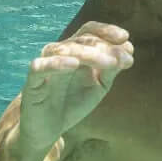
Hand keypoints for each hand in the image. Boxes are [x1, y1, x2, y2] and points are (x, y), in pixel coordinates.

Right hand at [17, 23, 133, 152]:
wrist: (49, 130)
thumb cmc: (73, 102)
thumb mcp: (99, 86)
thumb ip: (112, 68)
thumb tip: (128, 49)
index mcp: (75, 51)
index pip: (89, 31)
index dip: (106, 30)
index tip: (125, 38)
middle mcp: (59, 53)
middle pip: (81, 40)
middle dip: (104, 48)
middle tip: (121, 60)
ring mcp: (45, 65)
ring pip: (63, 50)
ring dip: (88, 54)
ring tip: (109, 64)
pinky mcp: (32, 82)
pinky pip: (40, 67)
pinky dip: (56, 63)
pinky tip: (74, 65)